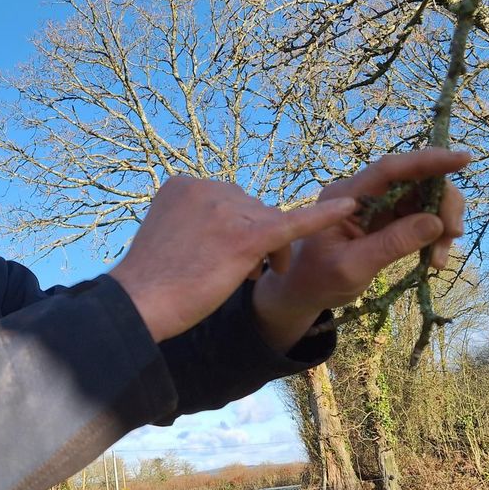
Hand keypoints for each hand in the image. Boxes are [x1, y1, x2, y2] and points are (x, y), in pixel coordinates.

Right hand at [109, 176, 357, 342]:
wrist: (138, 304)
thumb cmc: (149, 281)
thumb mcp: (167, 234)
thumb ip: (195, 221)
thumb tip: (220, 228)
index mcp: (183, 185)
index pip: (227, 200)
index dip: (234, 227)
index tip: (219, 254)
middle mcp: (205, 189)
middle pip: (251, 208)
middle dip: (253, 238)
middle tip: (240, 273)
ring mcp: (226, 211)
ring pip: (269, 222)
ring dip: (267, 251)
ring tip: (246, 277)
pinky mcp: (243, 238)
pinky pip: (290, 225)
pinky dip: (320, 219)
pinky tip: (350, 208)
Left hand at [252, 149, 470, 350]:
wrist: (303, 291)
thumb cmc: (318, 280)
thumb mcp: (352, 267)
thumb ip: (391, 244)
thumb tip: (435, 222)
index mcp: (345, 196)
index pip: (390, 169)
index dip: (427, 161)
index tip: (463, 159)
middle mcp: (363, 193)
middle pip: (415, 180)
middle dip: (442, 203)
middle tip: (453, 235)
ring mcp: (376, 205)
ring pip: (423, 197)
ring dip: (441, 224)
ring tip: (439, 260)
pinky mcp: (386, 219)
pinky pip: (421, 216)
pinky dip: (434, 235)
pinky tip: (434, 259)